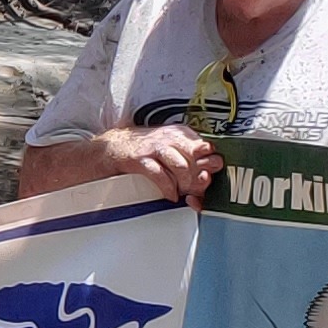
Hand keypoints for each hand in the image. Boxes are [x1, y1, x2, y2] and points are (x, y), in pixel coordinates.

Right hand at [98, 125, 220, 204]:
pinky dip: (169, 189)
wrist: (117, 146)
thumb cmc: (147, 148)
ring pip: (181, 166)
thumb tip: (210, 170)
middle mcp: (169, 138)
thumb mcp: (172, 146)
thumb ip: (191, 155)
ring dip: (185, 183)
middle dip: (198, 177)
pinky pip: (161, 176)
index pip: (205, 147)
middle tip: (196, 187)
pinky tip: (171, 194)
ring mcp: (155, 148)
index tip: (209, 174)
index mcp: (181, 133)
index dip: (210, 163)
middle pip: (195, 158)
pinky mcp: (141, 159)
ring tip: (183, 191)